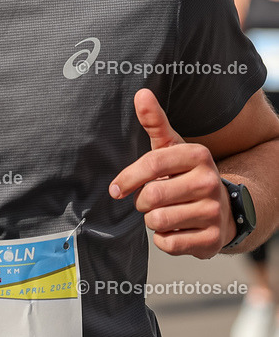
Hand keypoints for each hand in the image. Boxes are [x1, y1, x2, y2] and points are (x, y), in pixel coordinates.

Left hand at [109, 89, 235, 258]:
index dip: (129, 178)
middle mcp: (210, 182)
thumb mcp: (171, 147)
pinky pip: (169, 243)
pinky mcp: (212, 240)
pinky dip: (164, 239)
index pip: (153, 164)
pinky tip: (175, 229)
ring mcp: (213, 212)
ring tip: (164, 213)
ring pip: (159, 221)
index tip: (116, 189)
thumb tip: (141, 93)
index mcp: (198, 156)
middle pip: (153, 196)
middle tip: (149, 200)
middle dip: (142, 201)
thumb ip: (154, 122)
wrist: (220, 209)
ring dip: (152, 220)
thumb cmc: (185, 174)